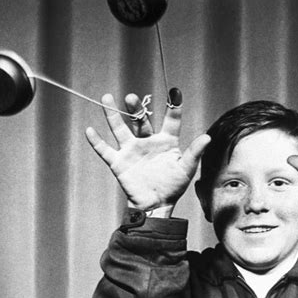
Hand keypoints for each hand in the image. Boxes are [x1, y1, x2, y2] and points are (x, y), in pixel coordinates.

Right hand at [85, 89, 210, 211]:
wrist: (156, 204)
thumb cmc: (173, 187)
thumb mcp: (186, 169)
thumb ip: (194, 153)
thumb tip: (207, 137)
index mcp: (166, 141)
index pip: (170, 121)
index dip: (173, 107)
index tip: (175, 93)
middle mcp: (147, 141)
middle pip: (140, 121)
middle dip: (136, 109)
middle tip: (131, 98)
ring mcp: (132, 150)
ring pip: (120, 129)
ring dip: (112, 115)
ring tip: (107, 98)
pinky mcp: (119, 162)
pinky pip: (105, 150)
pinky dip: (97, 142)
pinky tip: (90, 131)